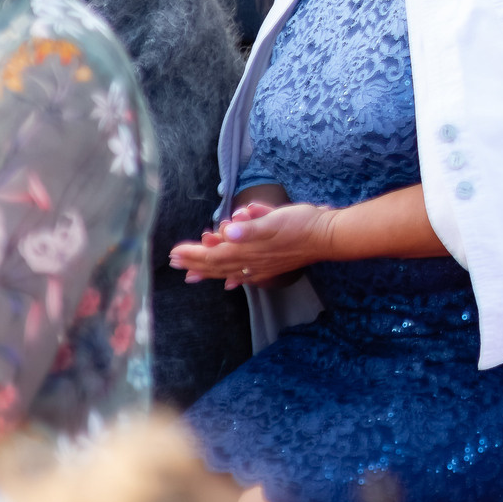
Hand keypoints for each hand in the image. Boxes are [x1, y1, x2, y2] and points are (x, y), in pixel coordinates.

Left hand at [169, 201, 333, 288]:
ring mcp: (263, 266)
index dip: (193, 254)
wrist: (328, 236)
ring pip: (229, 271)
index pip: (213, 254)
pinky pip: (246, 275)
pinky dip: (234, 278)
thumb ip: (252, 226)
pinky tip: (232, 283)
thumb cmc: (302, 224)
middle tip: (174, 263)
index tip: (174, 252)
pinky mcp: (273, 266)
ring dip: (209, 272)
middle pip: (217, 265)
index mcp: (249, 249)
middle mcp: (252, 261)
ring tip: (192, 275)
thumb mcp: (277, 218)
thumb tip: (229, 231)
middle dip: (194, 263)